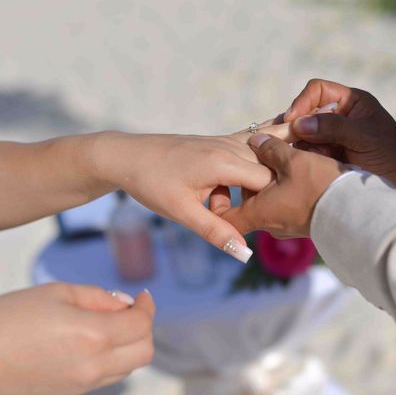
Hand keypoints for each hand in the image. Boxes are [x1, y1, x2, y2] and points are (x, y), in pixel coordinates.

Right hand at [0, 283, 154, 394]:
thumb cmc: (3, 320)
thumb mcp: (55, 292)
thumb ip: (98, 298)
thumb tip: (125, 304)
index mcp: (93, 337)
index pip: (142, 325)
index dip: (147, 306)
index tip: (144, 295)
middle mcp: (93, 367)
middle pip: (144, 352)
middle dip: (144, 327)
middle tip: (130, 309)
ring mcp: (81, 385)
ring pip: (128, 367)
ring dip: (129, 344)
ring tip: (109, 321)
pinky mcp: (69, 393)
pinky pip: (106, 377)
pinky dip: (112, 357)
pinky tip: (91, 339)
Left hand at [93, 126, 291, 261]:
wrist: (125, 156)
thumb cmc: (151, 183)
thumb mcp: (182, 212)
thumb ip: (216, 232)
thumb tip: (244, 254)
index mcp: (224, 162)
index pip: (270, 182)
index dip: (268, 204)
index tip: (254, 223)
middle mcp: (229, 146)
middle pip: (269, 171)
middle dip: (260, 197)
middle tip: (227, 216)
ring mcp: (224, 141)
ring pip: (258, 162)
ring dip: (249, 187)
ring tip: (216, 207)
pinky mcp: (218, 142)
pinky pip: (245, 154)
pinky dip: (242, 173)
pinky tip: (216, 194)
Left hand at [217, 134, 345, 237]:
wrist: (360, 214)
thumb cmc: (321, 188)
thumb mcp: (293, 161)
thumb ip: (270, 149)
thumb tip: (256, 141)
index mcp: (259, 211)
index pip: (225, 217)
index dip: (218, 201)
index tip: (221, 182)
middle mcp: (270, 223)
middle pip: (248, 201)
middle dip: (249, 178)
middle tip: (258, 154)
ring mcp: (289, 225)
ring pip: (269, 198)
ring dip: (271, 178)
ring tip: (281, 155)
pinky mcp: (305, 220)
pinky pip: (286, 200)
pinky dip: (286, 184)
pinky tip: (297, 166)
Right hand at [283, 79, 395, 195]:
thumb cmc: (391, 155)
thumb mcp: (365, 137)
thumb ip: (334, 127)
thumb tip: (299, 124)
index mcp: (350, 102)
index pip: (317, 90)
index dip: (302, 102)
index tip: (293, 121)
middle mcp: (336, 116)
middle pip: (303, 113)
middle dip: (292, 127)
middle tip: (277, 140)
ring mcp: (328, 137)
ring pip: (299, 134)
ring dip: (295, 145)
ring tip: (289, 156)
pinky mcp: (324, 156)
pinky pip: (303, 152)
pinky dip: (298, 157)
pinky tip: (292, 164)